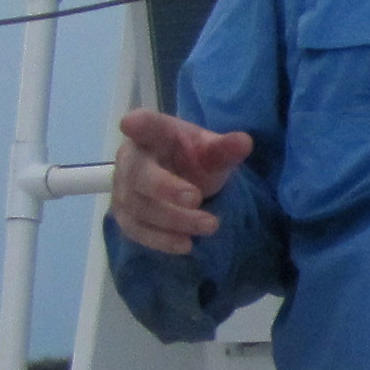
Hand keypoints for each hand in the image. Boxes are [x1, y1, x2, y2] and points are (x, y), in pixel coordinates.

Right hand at [109, 108, 252, 254]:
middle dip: (165, 188)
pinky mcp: (126, 216)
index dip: (138, 124)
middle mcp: (131, 160)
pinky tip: (186, 245)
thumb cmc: (193, 159)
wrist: (181, 181)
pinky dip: (160, 240)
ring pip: (139, 207)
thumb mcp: (211, 151)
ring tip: (210, 225)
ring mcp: (124, 190)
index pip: (145, 125)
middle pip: (138, 174)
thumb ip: (225, 149)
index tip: (130, 123)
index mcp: (153, 135)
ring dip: (174, 219)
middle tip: (197, 198)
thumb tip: (244, 142)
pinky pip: (137, 230)